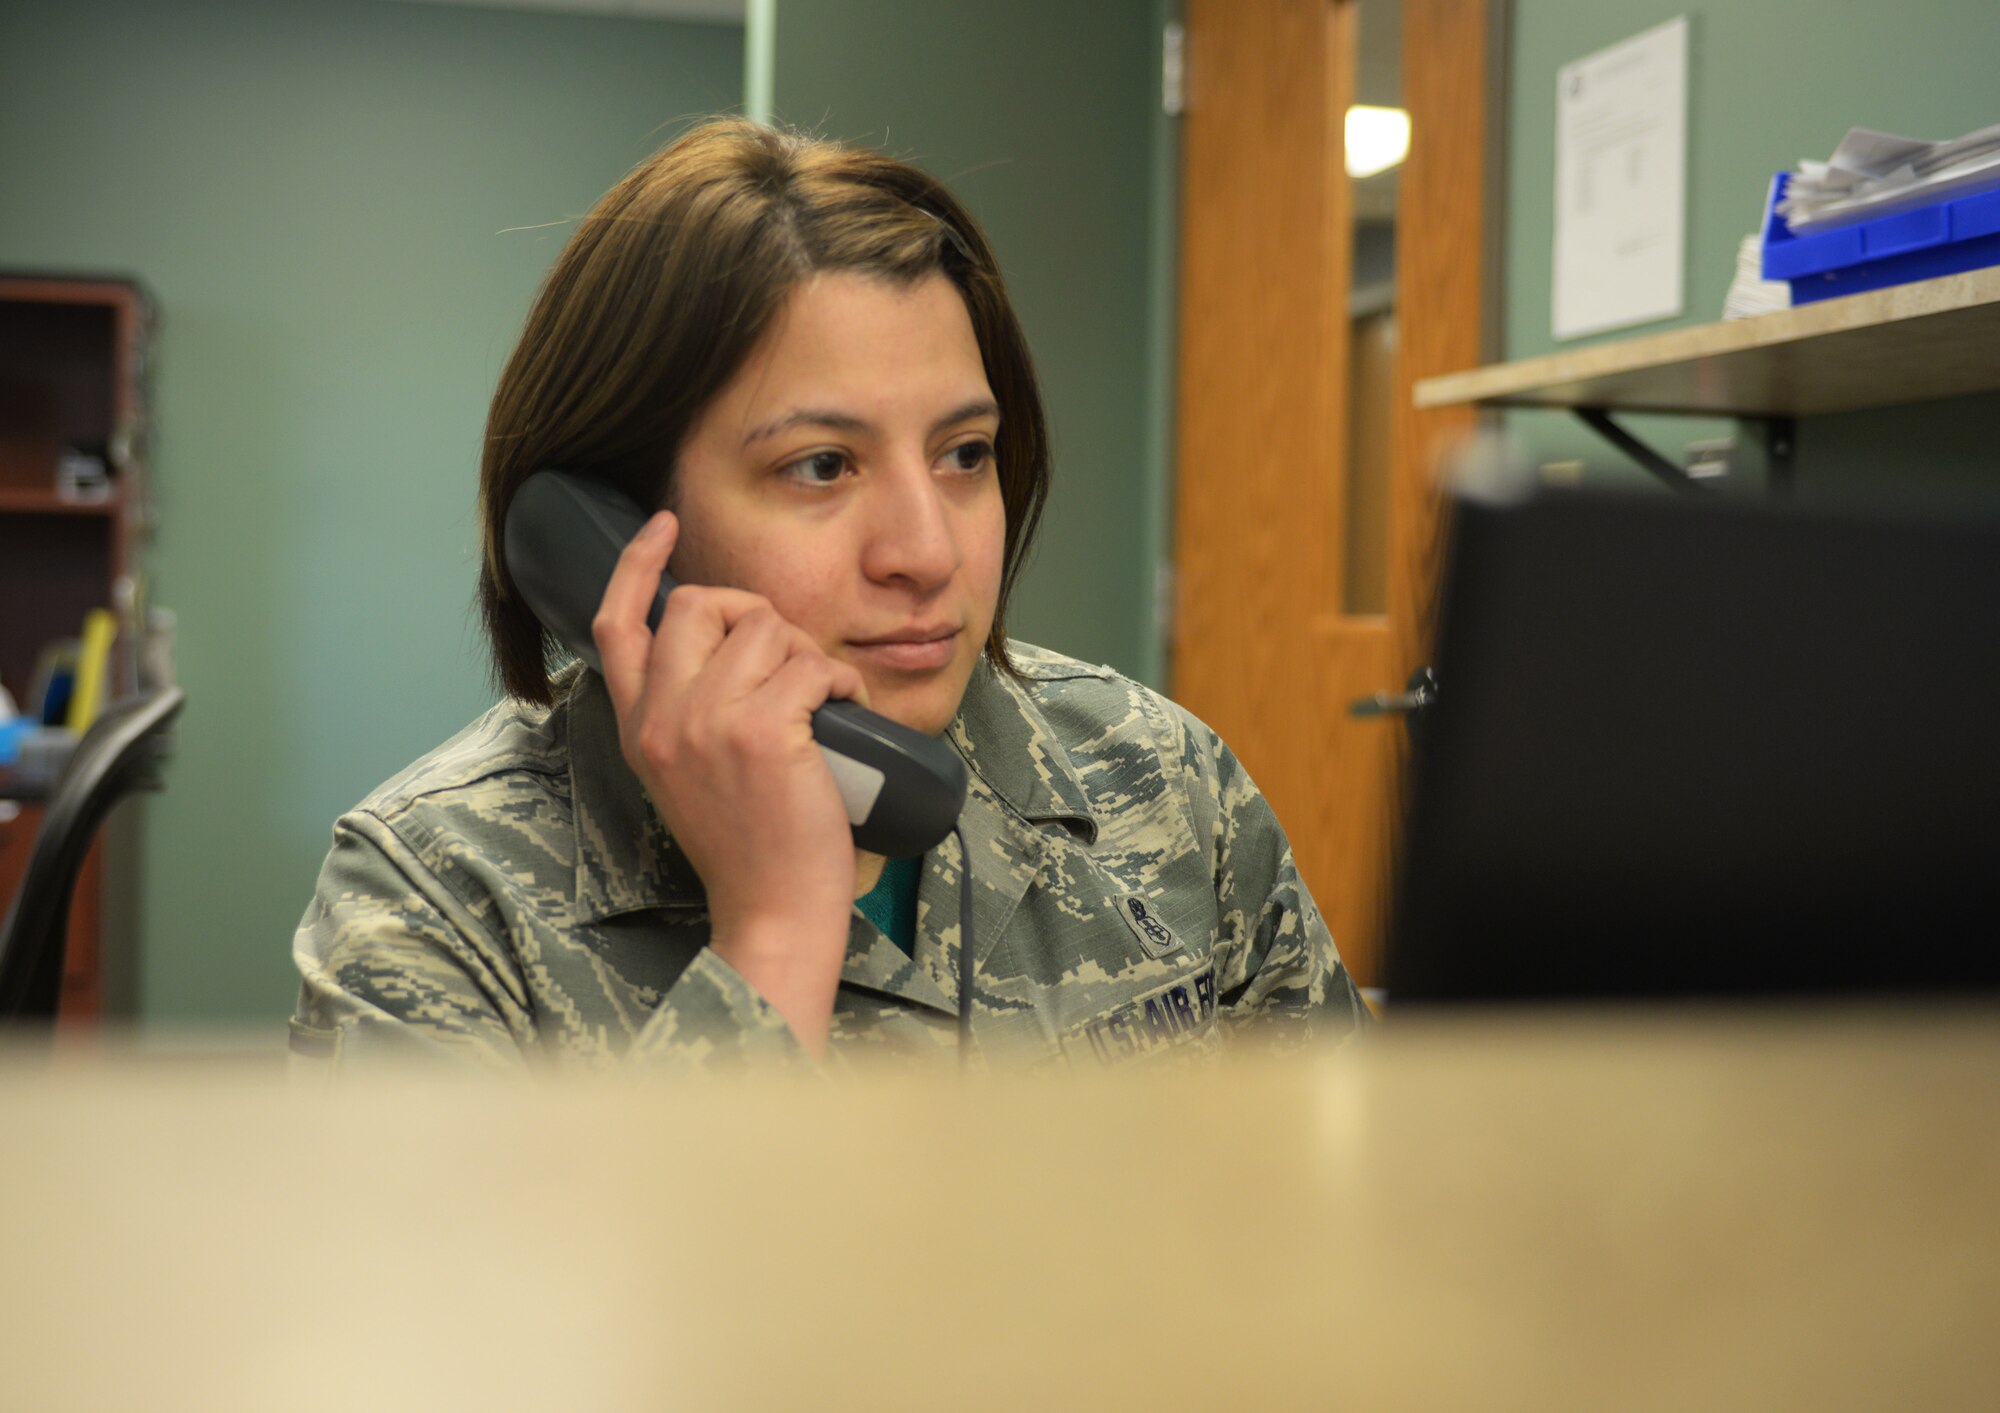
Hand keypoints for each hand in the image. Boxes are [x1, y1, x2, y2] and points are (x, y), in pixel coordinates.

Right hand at [592, 510, 865, 1054]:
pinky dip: (840, 678)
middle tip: (789, 662)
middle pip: (698, 607)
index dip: (637, 564)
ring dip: (807, 654)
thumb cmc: (751, 844)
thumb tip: (730, 642)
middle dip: (755, 615)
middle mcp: (662, 718)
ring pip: (764, 629)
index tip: (663, 524)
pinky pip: (810, 663)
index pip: (615, 623)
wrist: (774, 909)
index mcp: (638, 726)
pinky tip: (845, 710)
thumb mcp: (689, 772)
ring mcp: (707, 722)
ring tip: (821, 703)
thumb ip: (688, 711)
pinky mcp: (761, 732)